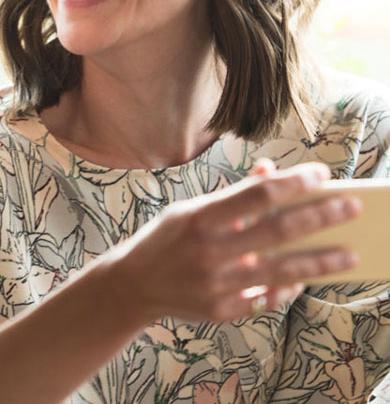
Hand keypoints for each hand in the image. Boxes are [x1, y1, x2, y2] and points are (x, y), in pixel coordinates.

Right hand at [110, 160, 359, 321]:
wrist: (132, 285)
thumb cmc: (165, 239)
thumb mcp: (190, 210)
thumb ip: (233, 196)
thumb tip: (271, 172)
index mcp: (200, 218)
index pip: (257, 195)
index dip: (293, 183)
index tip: (321, 174)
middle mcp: (209, 251)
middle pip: (277, 231)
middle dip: (319, 217)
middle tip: (350, 207)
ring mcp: (216, 284)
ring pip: (281, 270)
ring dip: (321, 261)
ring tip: (350, 253)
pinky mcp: (221, 311)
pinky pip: (266, 298)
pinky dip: (289, 287)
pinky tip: (307, 278)